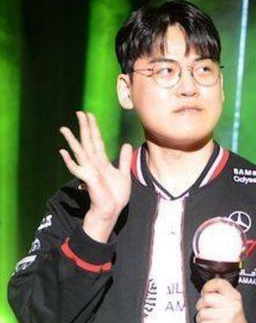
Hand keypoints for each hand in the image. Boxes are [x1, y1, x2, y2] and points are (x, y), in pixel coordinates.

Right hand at [59, 111, 131, 241]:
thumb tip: (126, 144)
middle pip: (88, 142)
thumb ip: (122, 159)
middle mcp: (94, 164)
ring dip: (72, 140)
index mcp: (102, 161)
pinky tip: (63, 152)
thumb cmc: (115, 194)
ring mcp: (89, 171)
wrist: (112, 210)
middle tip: (79, 112)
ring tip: (64, 128)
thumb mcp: (123, 173)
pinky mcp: (88, 179)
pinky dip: (70, 161)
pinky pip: (77, 169)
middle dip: (84, 127)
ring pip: (79, 152)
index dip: (94, 128)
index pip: (97, 141)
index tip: (90, 115)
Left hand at [196, 278, 249, 322]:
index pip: (219, 283)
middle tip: (204, 309)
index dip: (208, 286)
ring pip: (202, 313)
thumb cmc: (234, 320)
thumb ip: (221, 296)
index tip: (205, 292)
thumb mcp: (232, 303)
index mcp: (234, 296)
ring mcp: (227, 315)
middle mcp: (232, 304)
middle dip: (200, 305)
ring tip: (206, 320)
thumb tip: (205, 292)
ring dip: (200, 318)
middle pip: (207, 298)